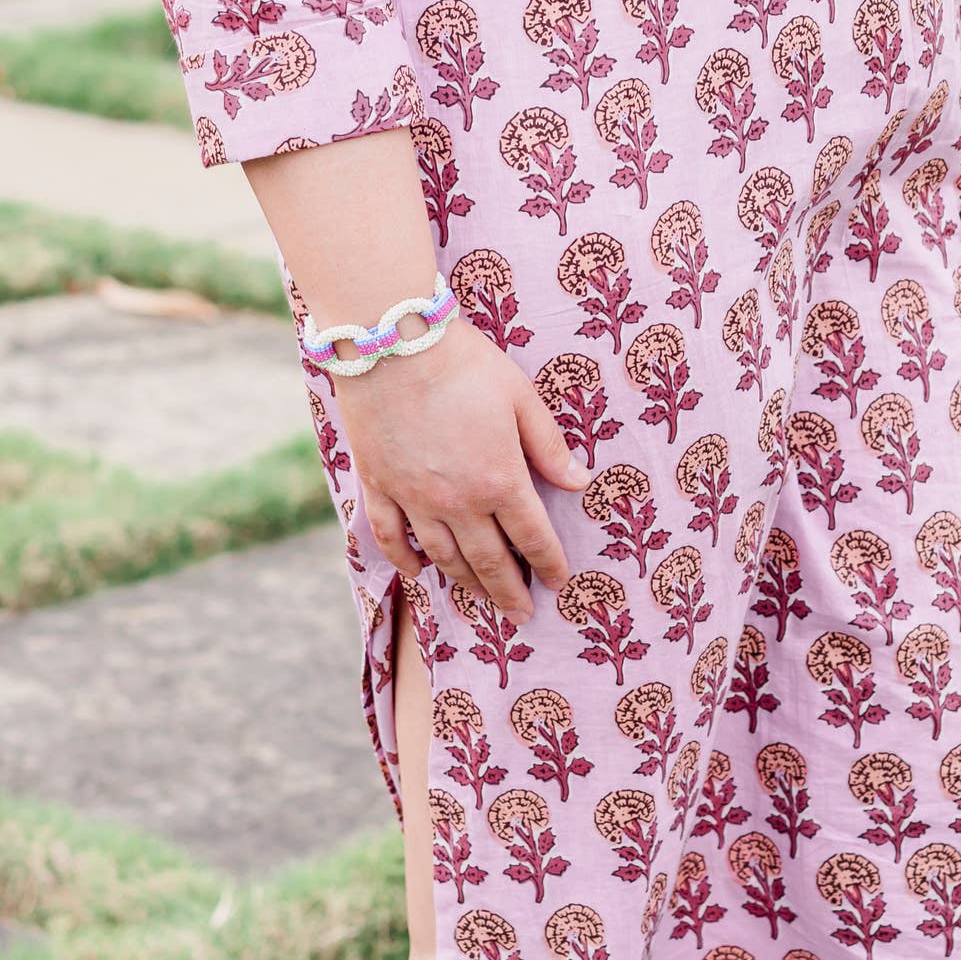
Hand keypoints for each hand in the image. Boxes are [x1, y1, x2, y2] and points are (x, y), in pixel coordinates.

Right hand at [338, 319, 582, 619]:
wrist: (392, 343)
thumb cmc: (464, 363)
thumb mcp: (520, 398)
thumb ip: (549, 447)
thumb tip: (581, 482)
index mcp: (500, 480)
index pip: (533, 538)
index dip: (549, 565)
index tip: (558, 582)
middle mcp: (458, 502)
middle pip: (489, 561)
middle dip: (509, 592)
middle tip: (521, 616)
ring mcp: (414, 499)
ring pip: (443, 557)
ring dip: (465, 583)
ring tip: (481, 598)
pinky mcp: (379, 487)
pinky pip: (393, 537)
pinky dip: (406, 561)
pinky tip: (418, 574)